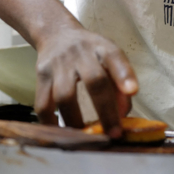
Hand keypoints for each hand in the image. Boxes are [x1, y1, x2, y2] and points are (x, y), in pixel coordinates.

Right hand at [34, 24, 137, 138]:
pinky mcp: (41, 75)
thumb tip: (122, 116)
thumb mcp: (108, 57)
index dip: (124, 74)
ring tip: (85, 139)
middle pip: (93, 80)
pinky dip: (50, 122)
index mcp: (101, 47)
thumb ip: (119, 83)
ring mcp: (58, 64)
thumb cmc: (89, 53)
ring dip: (76, 121)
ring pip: (64, 95)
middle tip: (113, 134)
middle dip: (105, 110)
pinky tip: (59, 135)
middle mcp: (80, 53)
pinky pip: (43, 103)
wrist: (56, 34)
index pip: (114, 57)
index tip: (133, 91)